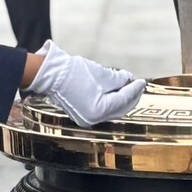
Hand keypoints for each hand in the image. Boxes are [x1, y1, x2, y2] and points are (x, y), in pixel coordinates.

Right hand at [22, 41, 145, 126]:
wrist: (50, 74)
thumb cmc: (73, 72)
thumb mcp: (101, 74)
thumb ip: (118, 79)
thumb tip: (128, 79)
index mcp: (98, 110)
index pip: (123, 100)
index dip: (134, 89)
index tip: (142, 81)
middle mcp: (92, 119)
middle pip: (119, 109)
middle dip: (130, 97)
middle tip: (138, 86)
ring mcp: (85, 118)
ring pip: (110, 111)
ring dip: (121, 100)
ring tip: (128, 87)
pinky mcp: (80, 114)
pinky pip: (101, 110)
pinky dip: (109, 102)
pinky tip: (114, 92)